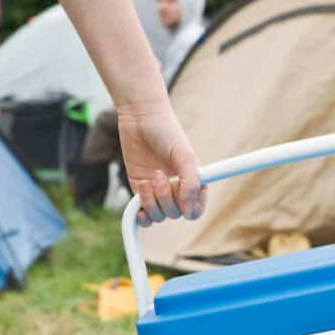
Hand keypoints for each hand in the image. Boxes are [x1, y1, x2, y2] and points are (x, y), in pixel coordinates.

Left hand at [117, 99, 206, 226]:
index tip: (181, 201)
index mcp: (193, 181)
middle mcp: (177, 189)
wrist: (140, 118)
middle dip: (165, 198)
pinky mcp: (139, 189)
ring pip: (158, 216)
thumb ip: (191, 182)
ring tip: (147, 180)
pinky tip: (138, 209)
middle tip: (158, 174)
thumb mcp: (185, 155)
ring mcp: (158, 191)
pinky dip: (140, 215)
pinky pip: (142, 214)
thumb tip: (187, 209)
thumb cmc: (167, 132)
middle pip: (175, 214)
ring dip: (151, 202)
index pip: (196, 209)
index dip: (189, 210)